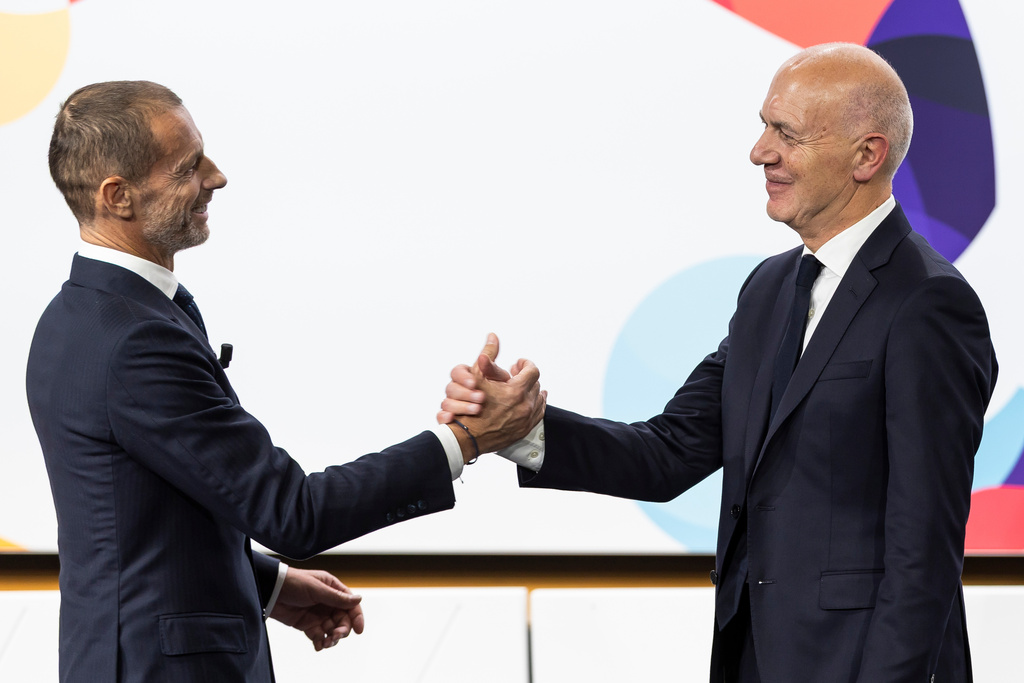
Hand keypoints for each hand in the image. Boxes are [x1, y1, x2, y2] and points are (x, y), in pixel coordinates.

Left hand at [269, 567, 364, 651]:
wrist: (271, 591)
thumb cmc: (294, 583)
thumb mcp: (317, 589)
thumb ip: (337, 598)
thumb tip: (359, 599)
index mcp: (333, 589)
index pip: (350, 605)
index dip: (357, 617)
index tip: (359, 630)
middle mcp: (328, 603)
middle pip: (343, 620)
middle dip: (342, 630)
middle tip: (335, 636)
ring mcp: (318, 615)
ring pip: (332, 630)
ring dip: (332, 638)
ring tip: (326, 643)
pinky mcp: (307, 625)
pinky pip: (318, 636)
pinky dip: (320, 642)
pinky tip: (318, 646)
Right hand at [437, 333, 545, 457]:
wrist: (468, 437)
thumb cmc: (470, 407)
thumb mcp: (476, 377)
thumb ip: (487, 355)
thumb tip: (493, 335)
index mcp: (516, 391)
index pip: (532, 371)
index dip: (526, 364)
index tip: (518, 364)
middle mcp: (525, 405)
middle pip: (536, 384)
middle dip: (526, 377)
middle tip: (516, 374)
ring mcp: (526, 419)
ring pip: (539, 399)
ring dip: (532, 391)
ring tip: (523, 387)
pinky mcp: (525, 429)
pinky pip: (538, 414)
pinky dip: (536, 405)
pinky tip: (530, 402)